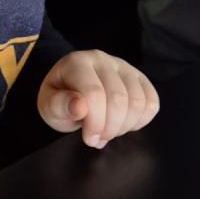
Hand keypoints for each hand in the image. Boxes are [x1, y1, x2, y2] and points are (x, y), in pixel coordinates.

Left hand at [37, 49, 158, 147]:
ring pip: (138, 102)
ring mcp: (124, 66)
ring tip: (108, 132)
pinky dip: (140, 121)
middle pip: (119, 99)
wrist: (71, 89)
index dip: (95, 122)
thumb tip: (79, 107)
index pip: (94, 93)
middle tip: (97, 139)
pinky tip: (123, 124)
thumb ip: (58, 106)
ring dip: (124, 126)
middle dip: (109, 128)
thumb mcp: (47, 106)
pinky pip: (152, 102)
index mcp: (77, 62)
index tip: (88, 139)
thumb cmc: (59, 100)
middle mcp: (102, 59)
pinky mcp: (139, 77)